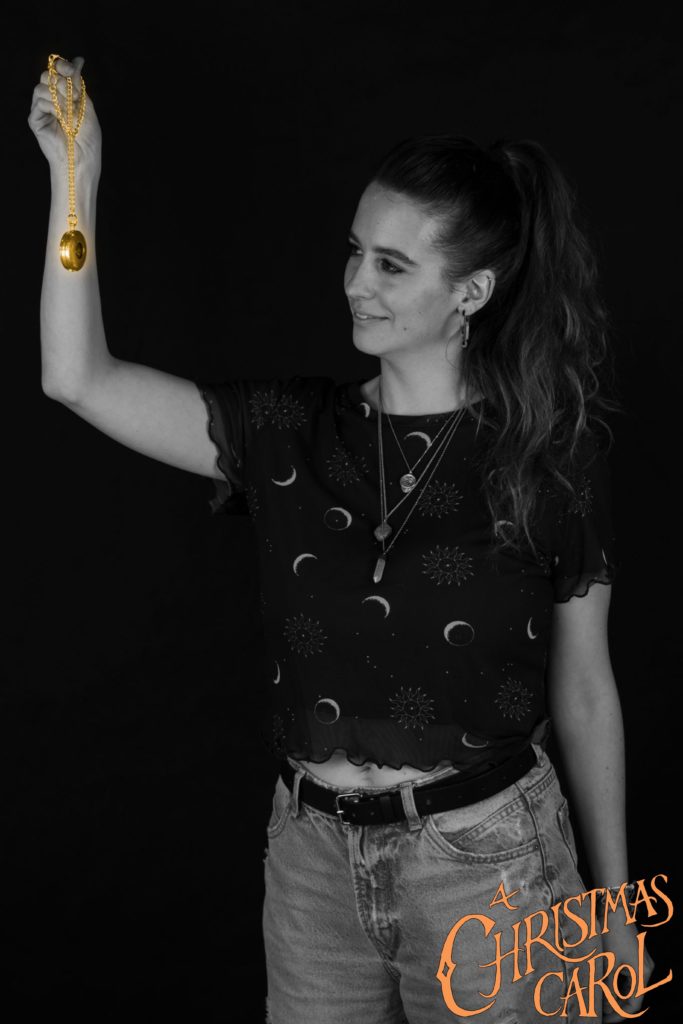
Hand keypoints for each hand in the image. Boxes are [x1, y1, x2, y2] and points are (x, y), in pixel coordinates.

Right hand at [28, 56, 100, 177]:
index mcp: (63, 95)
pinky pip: (39, 101)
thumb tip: (78, 59)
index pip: (56, 70)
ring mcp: (41, 110)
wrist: (83, 158)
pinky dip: (52, 106)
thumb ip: (79, 83)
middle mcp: (51, 100)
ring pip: (42, 86)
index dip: (62, 65)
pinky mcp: (35, 119)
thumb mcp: (86, 104)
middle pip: (47, 74)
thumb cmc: (87, 137)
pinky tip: (61, 118)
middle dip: (62, 81)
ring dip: (59, 96)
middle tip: (76, 97)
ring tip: (70, 112)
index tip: (73, 70)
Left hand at [600, 919, 654, 1021]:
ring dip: (614, 992)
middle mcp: (645, 969)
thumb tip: (601, 1004)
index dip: (618, 1015)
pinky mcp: (634, 953)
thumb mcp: (607, 962)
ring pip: (628, 985)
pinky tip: (601, 982)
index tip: (604, 1020)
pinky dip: (615, 980)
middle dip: (615, 1005)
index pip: (633, 1005)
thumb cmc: (611, 934)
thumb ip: (606, 985)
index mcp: (642, 973)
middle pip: (632, 996)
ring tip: (597, 997)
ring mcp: (640, 960)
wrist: (614, 906)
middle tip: (598, 1011)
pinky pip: (626, 974)